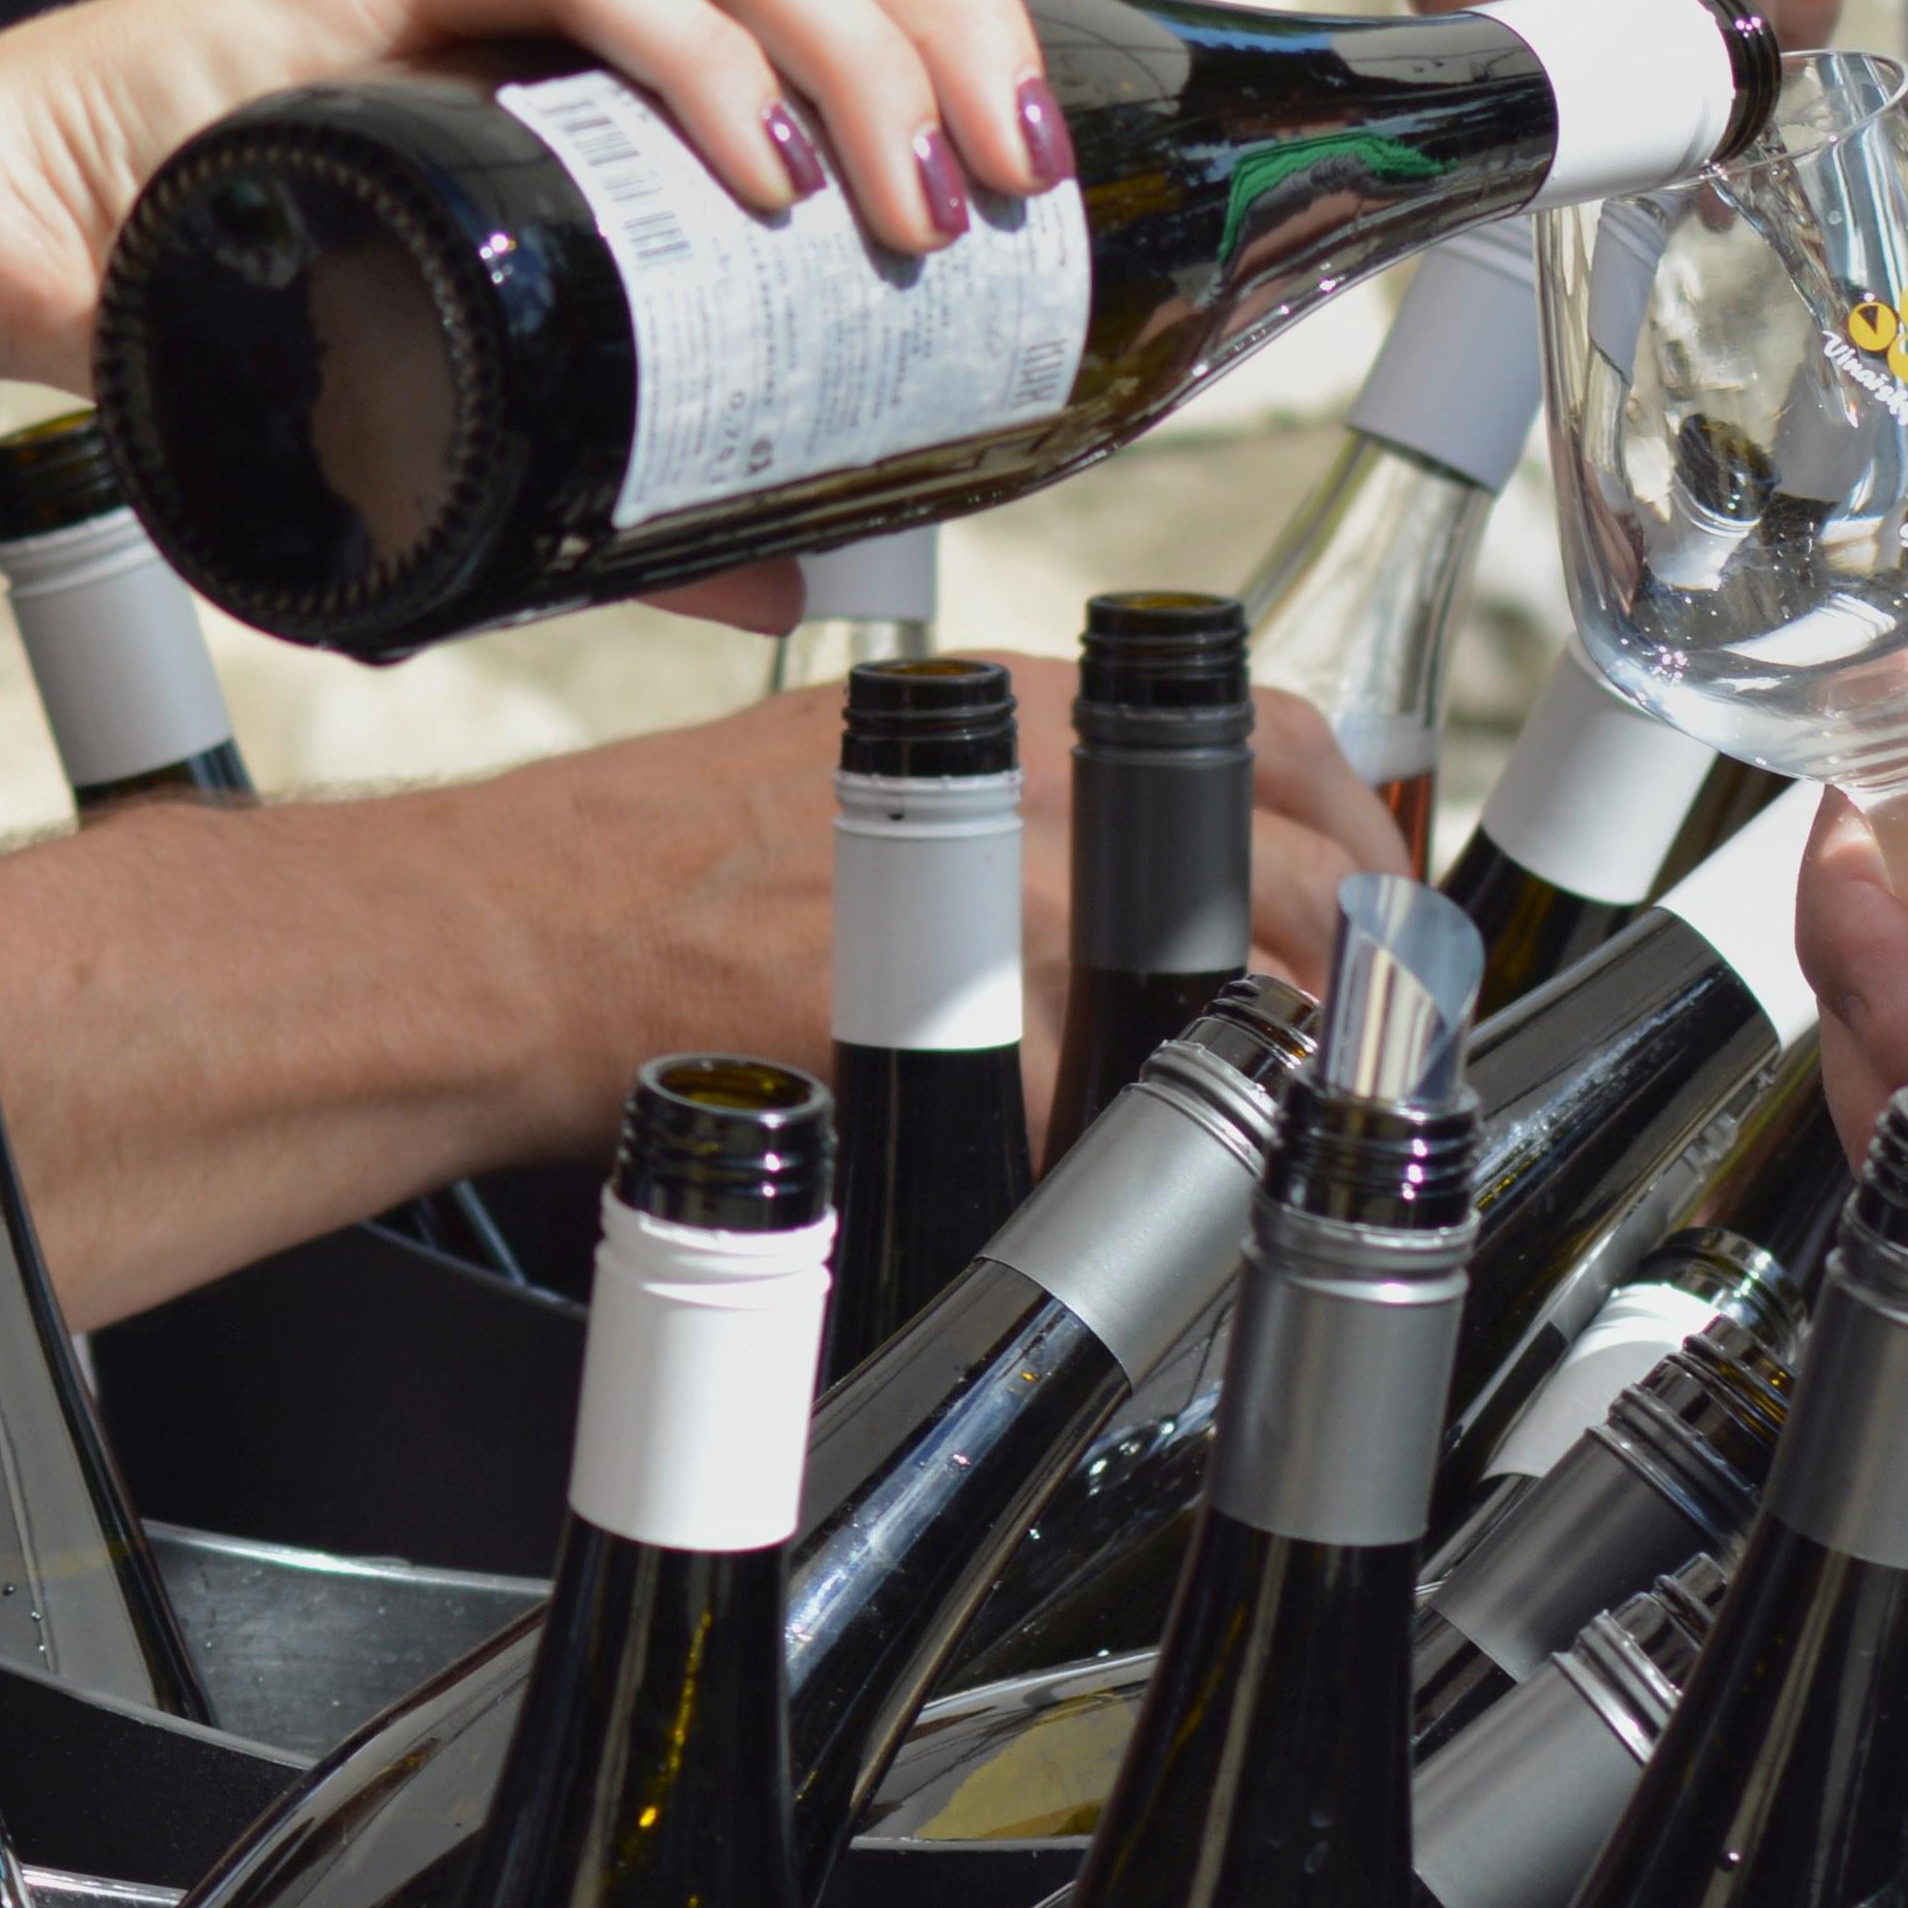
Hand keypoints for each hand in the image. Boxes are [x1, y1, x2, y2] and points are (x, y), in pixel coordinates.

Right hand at [0, 0, 1138, 393]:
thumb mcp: (488, 392)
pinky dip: (701, 55)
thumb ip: (640, 478)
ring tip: (921, 196)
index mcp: (589, 3)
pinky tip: (761, 166)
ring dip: (858, 42)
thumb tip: (803, 588)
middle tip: (1026, 172)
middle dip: (953, 11)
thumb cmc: (234, 298)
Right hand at [455, 663, 1398, 1150]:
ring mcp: (1017, 922)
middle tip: (1374, 1038)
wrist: (528, 935)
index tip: (1379, 897)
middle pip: (1302, 883)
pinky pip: (1121, 1118)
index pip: (1285, 743)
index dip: (1360, 832)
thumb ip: (1008, 789)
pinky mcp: (967, 1044)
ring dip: (1279, 1071)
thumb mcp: (864, 755)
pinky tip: (1153, 1190)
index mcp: (1032, 718)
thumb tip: (1117, 852)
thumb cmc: (657, 852)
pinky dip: (1152, 1162)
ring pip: (1238, 1005)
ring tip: (1279, 1123)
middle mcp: (1050, 801)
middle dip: (1364, 973)